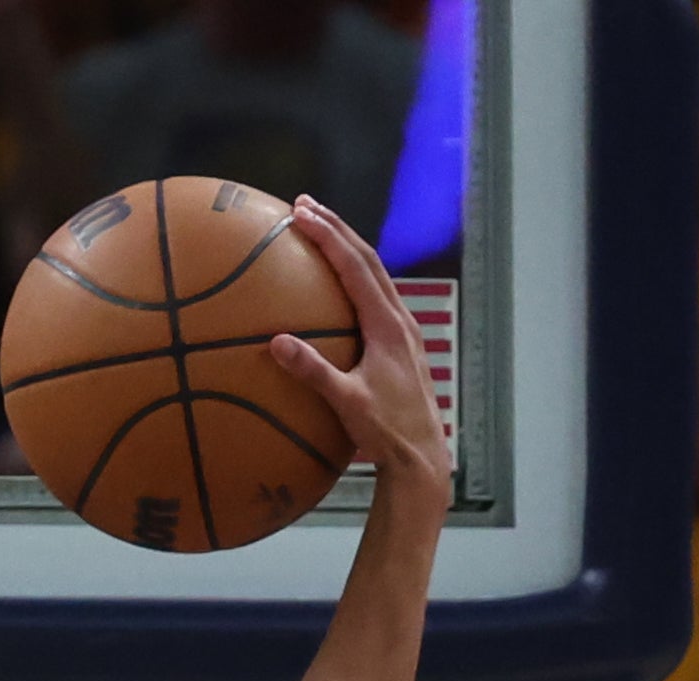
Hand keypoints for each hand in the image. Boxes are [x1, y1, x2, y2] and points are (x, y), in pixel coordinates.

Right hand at [269, 196, 452, 505]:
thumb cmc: (386, 433)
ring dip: (347, 249)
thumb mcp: (347, 402)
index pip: (356, 267)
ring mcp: (404, 332)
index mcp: (388, 326)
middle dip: (337, 229)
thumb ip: (313, 371)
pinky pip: (375, 297)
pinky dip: (354, 277)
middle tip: (305, 205)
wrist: (422, 457)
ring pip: (375, 275)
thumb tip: (276, 342)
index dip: (328, 236)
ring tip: (320, 232)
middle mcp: (399, 320)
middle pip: (368, 260)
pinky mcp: (401, 345)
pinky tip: (336, 284)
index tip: (301, 213)